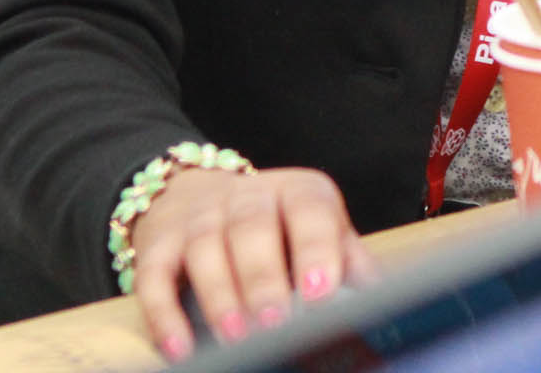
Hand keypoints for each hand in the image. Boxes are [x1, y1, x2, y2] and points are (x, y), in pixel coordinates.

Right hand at [129, 164, 376, 361]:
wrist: (196, 196)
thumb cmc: (277, 229)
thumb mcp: (317, 232)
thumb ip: (348, 262)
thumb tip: (386, 303)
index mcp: (297, 192)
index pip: (310, 209)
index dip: (316, 248)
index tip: (322, 292)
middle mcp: (246, 196)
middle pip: (252, 227)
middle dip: (264, 277)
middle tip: (275, 323)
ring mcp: (199, 217)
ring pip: (205, 249)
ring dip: (220, 296)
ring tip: (235, 338)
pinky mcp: (158, 244)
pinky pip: (154, 276)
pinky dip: (164, 314)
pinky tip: (179, 347)